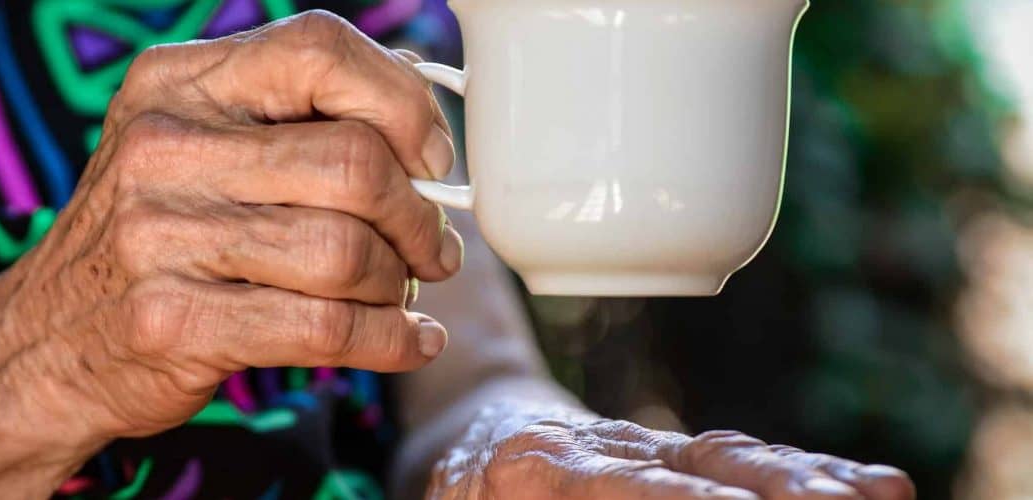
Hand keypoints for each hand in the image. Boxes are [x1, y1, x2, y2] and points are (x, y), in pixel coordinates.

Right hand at [0, 11, 459, 444]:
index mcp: (178, 83)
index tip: (430, 159)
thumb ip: (291, 114)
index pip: (319, 49)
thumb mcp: (196, 145)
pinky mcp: (174, 321)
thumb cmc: (155, 236)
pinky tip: (410, 340)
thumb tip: (417, 100)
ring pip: (346, 251)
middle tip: (430, 248)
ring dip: (400, 282)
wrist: (44, 343)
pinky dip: (391, 339)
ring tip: (404, 292)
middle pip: (353, 162)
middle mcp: (164, 147)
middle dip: (417, 216)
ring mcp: (160, 236)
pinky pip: (326, 327)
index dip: (401, 103)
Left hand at [428, 405, 913, 499]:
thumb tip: (665, 475)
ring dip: (807, 480)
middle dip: (776, 489)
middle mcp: (601, 449)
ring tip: (881, 496)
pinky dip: (802, 471)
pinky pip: (739, 459)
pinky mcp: (669, 453)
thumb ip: (537, 493)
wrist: (468, 429)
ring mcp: (642, 446)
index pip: (631, 490)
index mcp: (542, 468)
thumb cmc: (461, 487)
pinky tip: (868, 486)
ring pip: (734, 458)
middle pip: (701, 467)